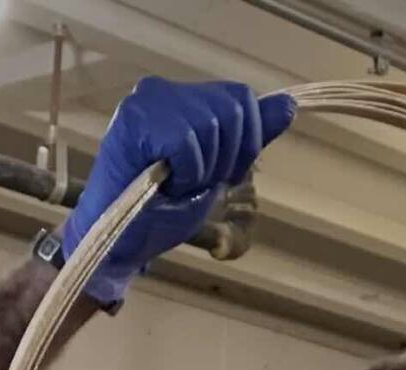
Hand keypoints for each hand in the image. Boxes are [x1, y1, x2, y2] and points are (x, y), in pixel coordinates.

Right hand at [60, 78, 297, 307]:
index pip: (240, 98)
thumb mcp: (216, 171)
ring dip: (202, 170)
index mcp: (183, 99)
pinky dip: (186, 172)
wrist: (117, 242)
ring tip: (175, 185)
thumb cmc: (159, 211)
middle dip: (226, 158)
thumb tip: (288, 107)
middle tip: (195, 184)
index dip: (247, 141)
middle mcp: (163, 92)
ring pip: (210, 125)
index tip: (226, 174)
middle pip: (231, 110)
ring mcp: (147, 102)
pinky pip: (186, 141)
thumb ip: (249, 138)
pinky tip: (165, 185)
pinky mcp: (136, 121)